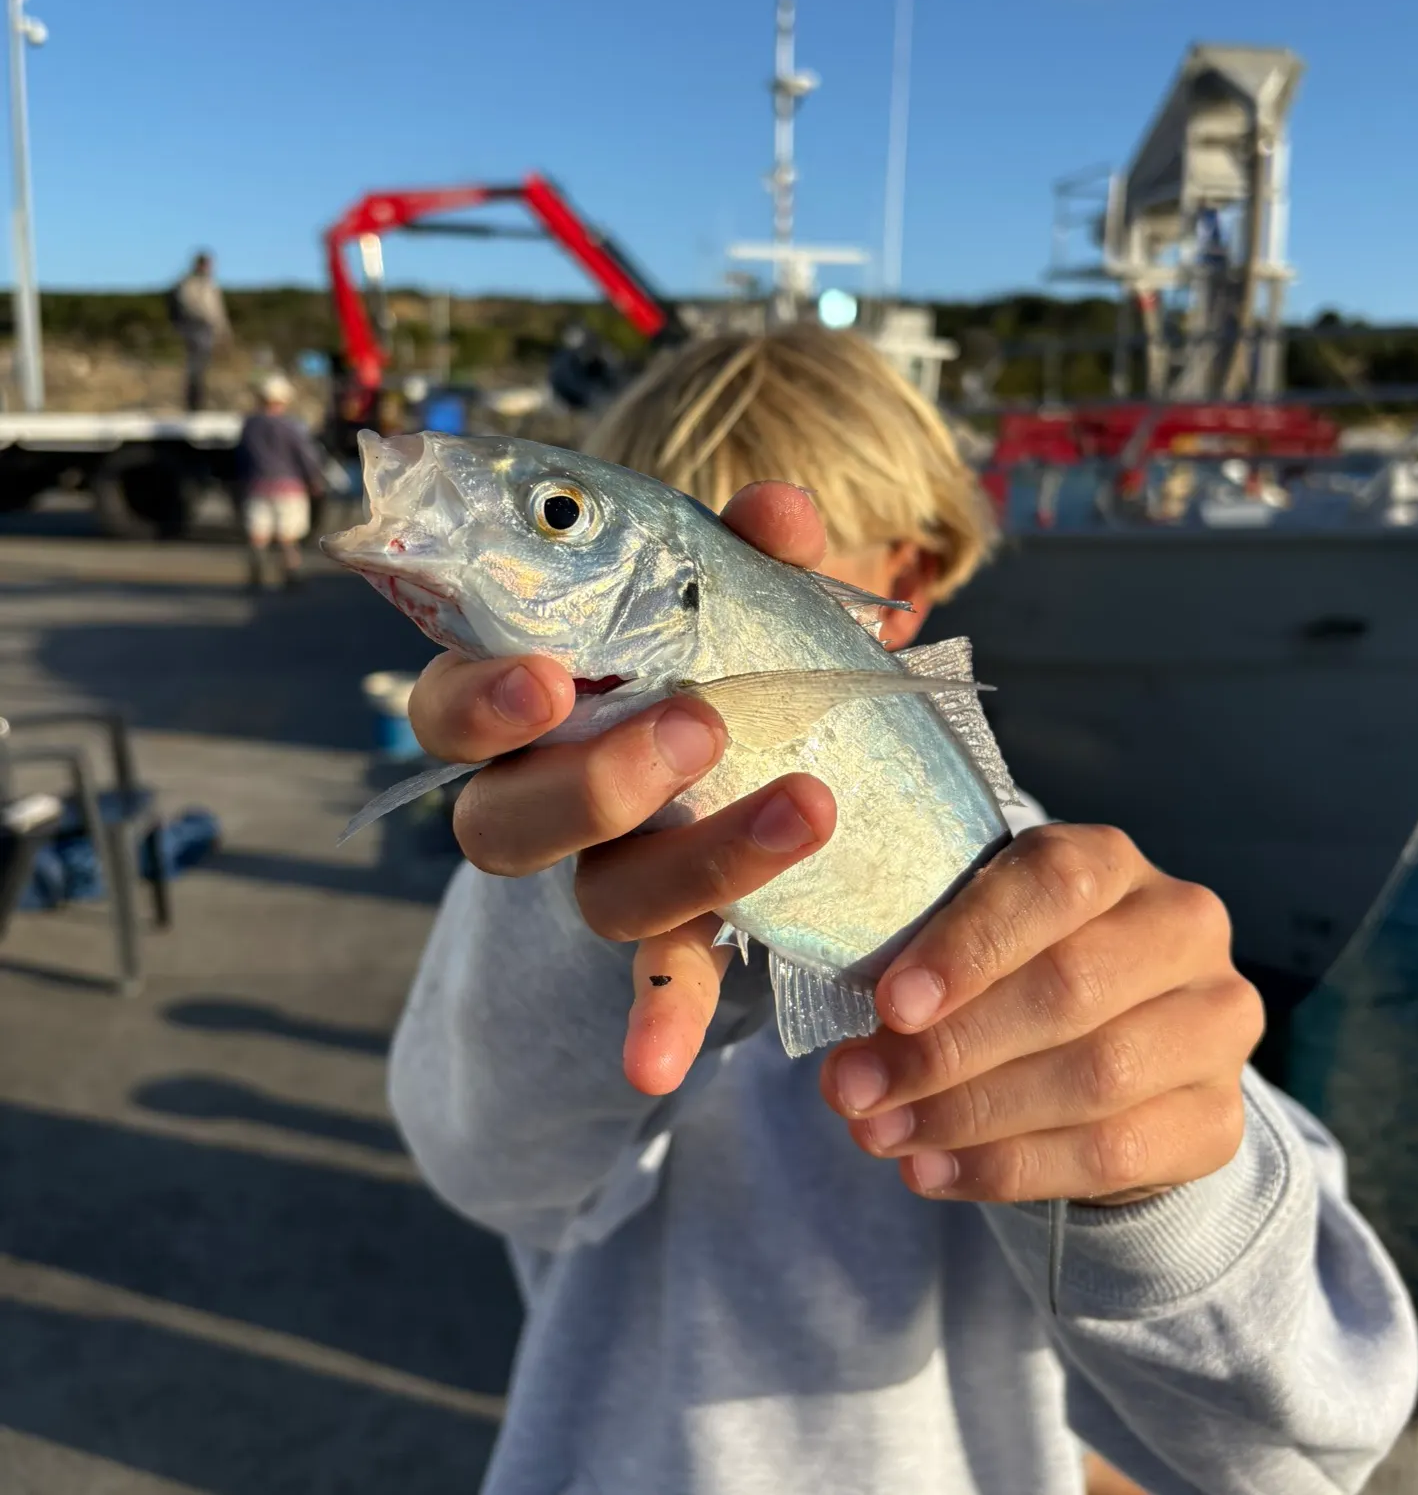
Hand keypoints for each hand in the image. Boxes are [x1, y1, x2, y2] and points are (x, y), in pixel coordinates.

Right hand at [405, 481, 839, 1095]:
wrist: (740, 758)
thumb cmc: (707, 656)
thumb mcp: (720, 599)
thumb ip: (744, 556)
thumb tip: (782, 509)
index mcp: (526, 705)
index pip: (450, 707)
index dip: (481, 702)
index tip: (552, 678)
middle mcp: (539, 799)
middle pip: (505, 823)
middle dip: (593, 782)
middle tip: (696, 726)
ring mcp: (599, 874)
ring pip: (600, 895)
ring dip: (694, 859)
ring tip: (805, 807)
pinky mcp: (670, 933)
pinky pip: (659, 982)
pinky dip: (659, 1020)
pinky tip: (656, 1069)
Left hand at [819, 826, 1264, 1204]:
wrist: (1103, 1044)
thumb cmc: (1008, 969)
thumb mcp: (968, 936)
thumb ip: (921, 970)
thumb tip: (853, 1060)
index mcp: (1110, 861)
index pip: (1053, 884)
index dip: (970, 946)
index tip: (891, 1005)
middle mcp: (1181, 928)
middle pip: (1070, 989)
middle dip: (947, 1049)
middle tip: (856, 1088)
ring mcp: (1215, 1024)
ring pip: (1095, 1078)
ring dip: (969, 1116)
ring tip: (880, 1135)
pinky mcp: (1220, 1118)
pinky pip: (1114, 1154)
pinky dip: (1008, 1169)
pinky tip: (933, 1171)